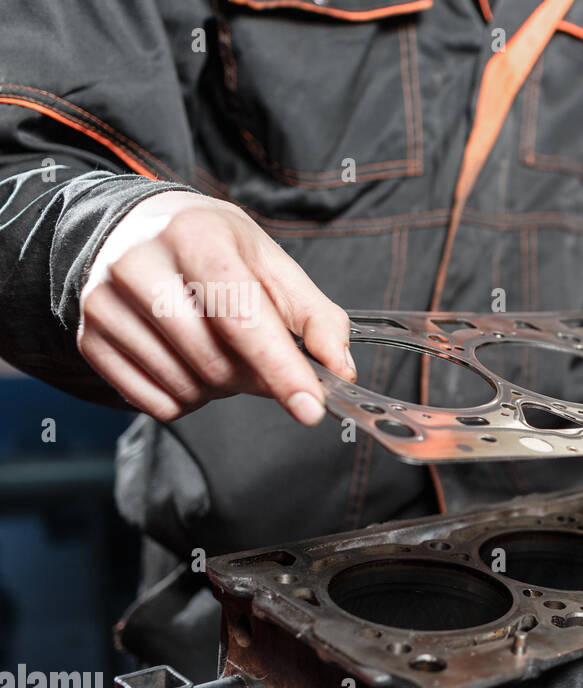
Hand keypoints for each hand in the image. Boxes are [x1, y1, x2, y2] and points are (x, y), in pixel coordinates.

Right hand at [79, 191, 355, 423]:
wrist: (134, 230)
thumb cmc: (212, 247)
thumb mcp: (272, 264)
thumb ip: (316, 317)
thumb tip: (339, 369)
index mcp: (195, 237)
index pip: (242, 317)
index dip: (281, 368)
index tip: (311, 407)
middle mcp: (139, 266)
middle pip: (216, 363)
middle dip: (253, 377)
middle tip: (259, 357)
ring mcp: (105, 304)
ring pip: (186, 389)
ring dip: (219, 389)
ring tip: (218, 349)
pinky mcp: (89, 339)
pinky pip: (156, 404)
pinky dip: (186, 398)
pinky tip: (187, 362)